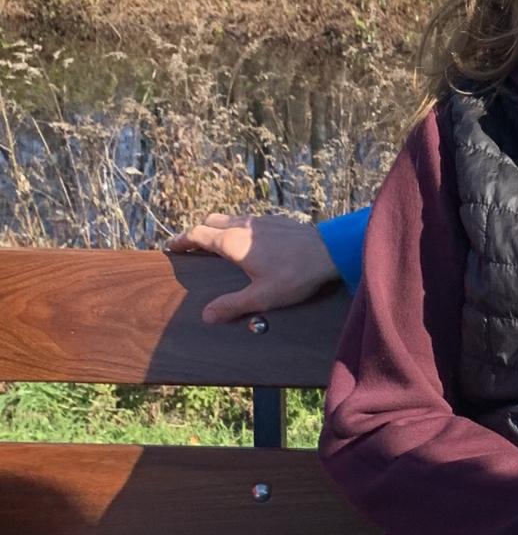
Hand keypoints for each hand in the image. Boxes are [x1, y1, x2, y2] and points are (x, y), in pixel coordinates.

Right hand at [166, 212, 340, 323]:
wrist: (329, 252)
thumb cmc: (295, 275)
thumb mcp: (262, 297)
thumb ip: (233, 305)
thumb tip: (207, 316)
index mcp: (231, 242)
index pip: (197, 235)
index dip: (181, 240)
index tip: (172, 247)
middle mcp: (241, 225)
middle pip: (210, 222)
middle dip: (198, 232)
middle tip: (193, 246)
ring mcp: (259, 220)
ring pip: (230, 218)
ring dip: (219, 228)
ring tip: (219, 244)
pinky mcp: (276, 220)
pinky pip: (248, 220)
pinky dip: (239, 227)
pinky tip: (250, 242)